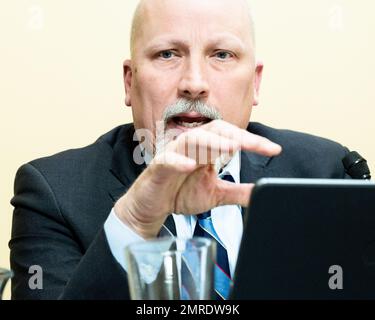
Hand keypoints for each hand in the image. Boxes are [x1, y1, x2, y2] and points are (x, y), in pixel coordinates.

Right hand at [114, 120, 281, 237]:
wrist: (152, 206)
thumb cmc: (180, 193)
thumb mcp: (216, 194)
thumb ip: (238, 191)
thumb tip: (262, 191)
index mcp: (206, 151)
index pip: (231, 137)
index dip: (253, 142)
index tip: (274, 150)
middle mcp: (192, 147)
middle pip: (214, 130)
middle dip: (237, 135)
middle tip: (258, 145)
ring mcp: (174, 155)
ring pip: (192, 139)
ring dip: (211, 142)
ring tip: (231, 147)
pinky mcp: (158, 167)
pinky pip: (167, 160)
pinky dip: (178, 161)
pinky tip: (189, 165)